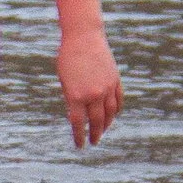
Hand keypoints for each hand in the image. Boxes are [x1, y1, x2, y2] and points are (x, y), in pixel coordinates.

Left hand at [58, 23, 121, 148]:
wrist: (83, 38)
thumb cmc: (67, 58)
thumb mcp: (64, 80)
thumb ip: (71, 98)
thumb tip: (78, 115)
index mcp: (76, 96)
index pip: (78, 123)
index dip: (79, 136)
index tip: (80, 145)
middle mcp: (93, 94)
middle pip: (97, 121)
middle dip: (95, 134)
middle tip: (93, 142)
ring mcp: (107, 87)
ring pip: (110, 113)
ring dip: (107, 124)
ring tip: (102, 131)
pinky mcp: (115, 80)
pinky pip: (118, 101)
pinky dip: (116, 110)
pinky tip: (113, 116)